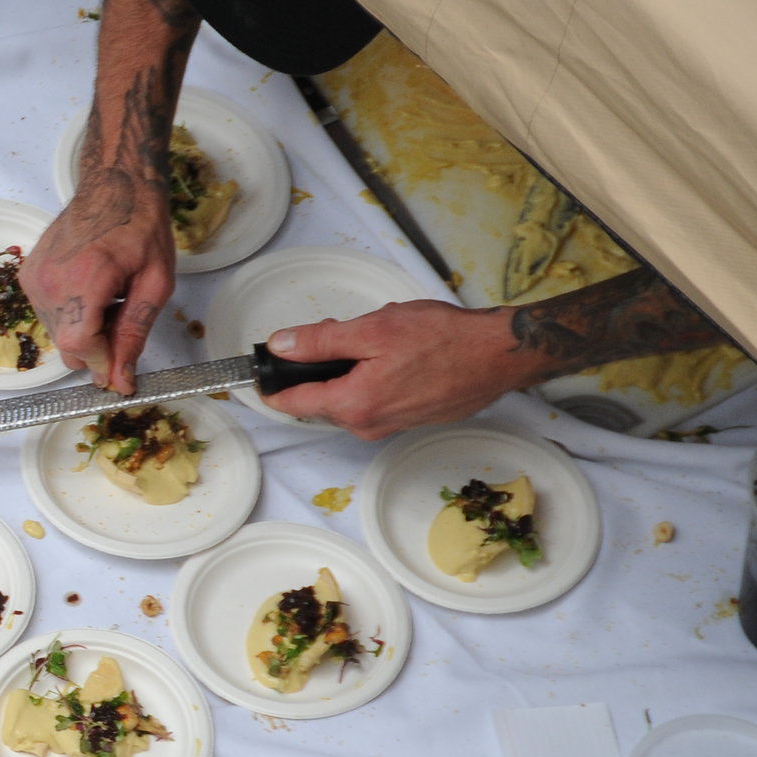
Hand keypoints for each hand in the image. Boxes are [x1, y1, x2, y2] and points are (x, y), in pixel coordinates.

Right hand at [23, 127, 175, 392]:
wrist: (113, 184)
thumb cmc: (141, 226)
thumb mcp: (156, 282)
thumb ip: (134, 334)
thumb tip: (119, 380)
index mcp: (84, 278)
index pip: (80, 346)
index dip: (105, 363)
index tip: (124, 365)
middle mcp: (49, 281)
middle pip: (68, 347)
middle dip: (99, 346)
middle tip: (124, 314)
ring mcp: (33, 278)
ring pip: (58, 336)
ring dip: (86, 329)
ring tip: (108, 296)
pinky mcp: (27, 276)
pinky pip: (49, 316)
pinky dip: (71, 314)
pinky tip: (90, 289)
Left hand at [261, 301, 543, 438]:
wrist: (498, 356)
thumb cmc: (443, 340)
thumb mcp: (373, 330)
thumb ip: (320, 341)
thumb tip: (280, 346)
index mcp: (352, 406)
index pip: (292, 403)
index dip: (272, 384)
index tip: (258, 372)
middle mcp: (367, 425)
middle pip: (320, 397)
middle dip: (321, 366)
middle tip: (339, 332)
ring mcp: (389, 426)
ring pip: (348, 396)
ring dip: (351, 369)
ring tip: (379, 339)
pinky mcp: (408, 420)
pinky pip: (374, 398)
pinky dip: (373, 376)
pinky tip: (397, 354)